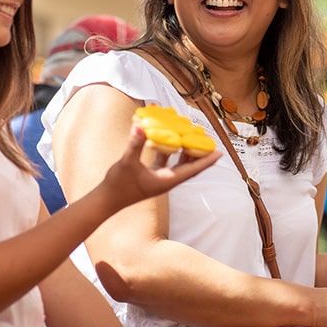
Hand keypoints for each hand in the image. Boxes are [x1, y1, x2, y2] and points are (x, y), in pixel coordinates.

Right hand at [100, 123, 221, 211]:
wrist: (105, 201)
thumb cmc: (117, 185)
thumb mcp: (127, 163)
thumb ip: (134, 144)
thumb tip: (139, 126)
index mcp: (167, 180)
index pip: (193, 169)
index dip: (207, 160)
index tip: (220, 152)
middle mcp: (167, 179)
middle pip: (189, 164)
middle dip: (198, 150)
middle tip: (206, 136)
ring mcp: (160, 177)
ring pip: (178, 161)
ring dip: (184, 148)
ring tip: (190, 134)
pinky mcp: (151, 174)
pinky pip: (165, 159)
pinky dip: (167, 148)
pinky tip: (165, 136)